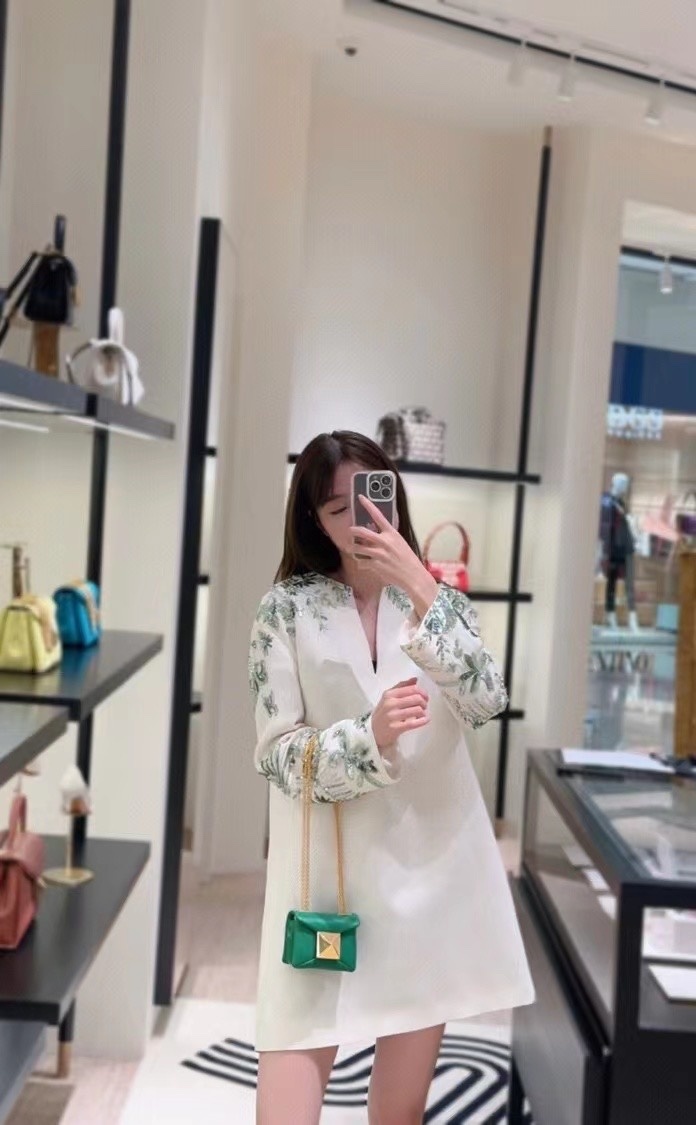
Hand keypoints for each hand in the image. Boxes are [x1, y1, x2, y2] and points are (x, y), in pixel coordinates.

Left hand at [351, 496, 438, 616]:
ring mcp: (379, 554)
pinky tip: (365, 565)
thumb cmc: (408, 560)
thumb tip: (375, 534)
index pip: (378, 515)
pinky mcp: (376, 565)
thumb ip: (388, 538)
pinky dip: (361, 564)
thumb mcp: (400, 543)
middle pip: (362, 532)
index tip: (360, 497)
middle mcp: (385, 542)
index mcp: (392, 534)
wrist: (413, 576)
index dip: (368, 505)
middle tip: (350, 531)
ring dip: (354, 549)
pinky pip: (361, 562)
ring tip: (354, 551)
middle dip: (352, 531)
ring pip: (357, 548)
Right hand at [371, 677, 429, 748]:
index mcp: (389, 694)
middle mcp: (390, 704)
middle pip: (416, 698)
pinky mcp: (395, 728)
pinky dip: (423, 720)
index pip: (412, 688)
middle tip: (424, 706)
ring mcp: (392, 716)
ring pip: (417, 710)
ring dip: (423, 712)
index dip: (422, 692)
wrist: (373, 731)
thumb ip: (402, 687)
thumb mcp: (389, 697)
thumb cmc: (383, 713)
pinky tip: (425, 719)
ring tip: (422, 713)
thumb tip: (415, 679)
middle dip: (424, 702)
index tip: (425, 696)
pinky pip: (414, 723)